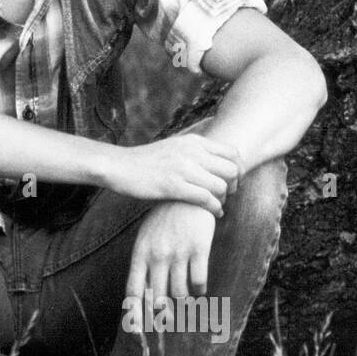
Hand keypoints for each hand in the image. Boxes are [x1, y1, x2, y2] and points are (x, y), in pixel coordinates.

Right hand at [104, 135, 240, 215]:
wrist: (118, 166)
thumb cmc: (145, 161)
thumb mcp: (174, 147)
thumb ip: (195, 153)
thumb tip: (217, 164)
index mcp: (193, 141)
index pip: (232, 153)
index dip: (238, 170)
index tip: (233, 182)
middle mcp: (191, 152)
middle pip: (231, 170)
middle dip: (234, 186)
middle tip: (227, 196)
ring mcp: (182, 168)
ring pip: (220, 186)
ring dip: (223, 200)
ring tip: (218, 206)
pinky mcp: (172, 185)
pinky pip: (205, 199)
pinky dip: (214, 209)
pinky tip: (214, 214)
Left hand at [126, 201, 217, 318]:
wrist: (188, 193)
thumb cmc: (165, 220)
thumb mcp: (147, 238)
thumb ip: (144, 264)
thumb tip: (142, 294)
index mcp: (140, 253)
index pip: (133, 290)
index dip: (134, 314)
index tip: (137, 332)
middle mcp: (157, 255)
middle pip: (156, 298)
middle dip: (162, 316)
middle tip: (168, 325)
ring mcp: (178, 252)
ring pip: (179, 293)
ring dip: (184, 303)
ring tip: (186, 304)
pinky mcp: (199, 249)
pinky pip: (199, 281)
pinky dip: (199, 290)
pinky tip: (200, 289)